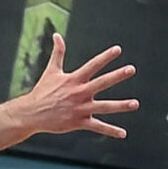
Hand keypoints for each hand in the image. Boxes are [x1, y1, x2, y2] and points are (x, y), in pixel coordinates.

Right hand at [17, 33, 139, 137]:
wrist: (31, 113)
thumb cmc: (43, 91)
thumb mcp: (51, 70)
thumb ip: (57, 53)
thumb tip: (56, 34)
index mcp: (74, 79)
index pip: (92, 65)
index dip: (105, 57)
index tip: (118, 50)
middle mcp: (79, 93)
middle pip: (101, 83)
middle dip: (117, 76)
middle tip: (131, 69)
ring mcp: (80, 108)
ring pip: (104, 106)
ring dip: (120, 105)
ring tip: (135, 103)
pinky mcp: (79, 122)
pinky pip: (98, 127)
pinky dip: (110, 131)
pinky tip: (123, 134)